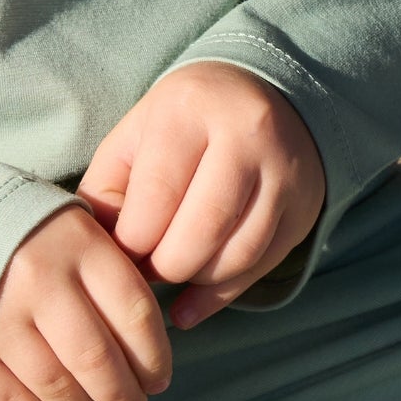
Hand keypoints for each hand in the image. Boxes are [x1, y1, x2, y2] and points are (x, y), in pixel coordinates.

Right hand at [0, 205, 171, 400]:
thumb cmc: (27, 238)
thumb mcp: (75, 230)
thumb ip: (111, 272)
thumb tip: (149, 345)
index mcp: (75, 243)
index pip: (135, 311)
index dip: (155, 356)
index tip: (159, 377)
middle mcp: (38, 280)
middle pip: (98, 359)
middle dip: (125, 394)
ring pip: (60, 388)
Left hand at [78, 61, 324, 330]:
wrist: (264, 93)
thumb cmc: (184, 121)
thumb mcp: (136, 134)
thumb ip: (106, 189)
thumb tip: (97, 255)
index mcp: (190, 110)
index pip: (157, 198)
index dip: (130, 242)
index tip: (119, 253)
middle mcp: (246, 136)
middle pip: (200, 232)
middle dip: (162, 267)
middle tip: (143, 270)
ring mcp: (283, 173)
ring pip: (235, 256)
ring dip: (192, 280)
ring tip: (169, 274)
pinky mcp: (303, 208)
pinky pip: (261, 268)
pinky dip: (219, 296)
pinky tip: (188, 308)